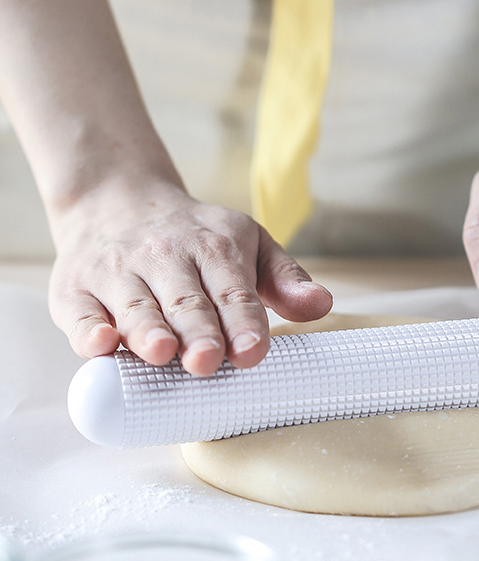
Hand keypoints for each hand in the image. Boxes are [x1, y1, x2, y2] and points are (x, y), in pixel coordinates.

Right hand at [48, 178, 331, 375]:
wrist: (116, 199)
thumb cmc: (194, 236)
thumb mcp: (249, 243)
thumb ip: (285, 278)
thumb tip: (322, 305)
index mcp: (214, 248)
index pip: (234, 292)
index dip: (243, 324)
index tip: (252, 353)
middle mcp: (165, 258)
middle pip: (185, 302)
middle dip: (198, 332)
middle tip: (207, 361)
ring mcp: (117, 271)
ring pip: (135, 306)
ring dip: (147, 330)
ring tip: (161, 352)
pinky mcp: (75, 288)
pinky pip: (80, 311)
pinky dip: (87, 329)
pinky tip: (99, 344)